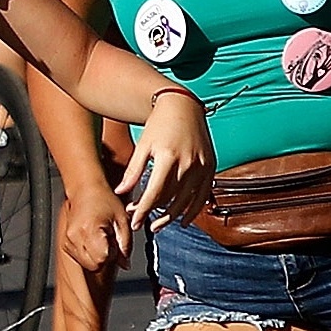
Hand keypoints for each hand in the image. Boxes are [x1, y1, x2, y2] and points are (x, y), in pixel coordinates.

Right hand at [61, 182, 132, 270]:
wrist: (85, 189)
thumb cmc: (103, 200)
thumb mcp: (122, 219)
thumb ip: (126, 244)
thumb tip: (125, 264)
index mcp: (89, 230)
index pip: (103, 260)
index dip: (113, 254)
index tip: (114, 241)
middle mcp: (75, 237)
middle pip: (94, 265)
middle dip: (105, 257)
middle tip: (108, 239)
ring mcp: (68, 241)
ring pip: (87, 264)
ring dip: (96, 256)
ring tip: (100, 238)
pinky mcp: (65, 244)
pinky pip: (80, 259)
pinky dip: (89, 254)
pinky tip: (93, 239)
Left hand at [117, 88, 212, 225]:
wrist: (183, 106)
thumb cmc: (160, 124)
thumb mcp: (143, 145)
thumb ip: (133, 170)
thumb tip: (121, 192)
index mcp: (168, 157)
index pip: (155, 193)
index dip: (143, 210)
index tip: (134, 221)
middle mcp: (188, 163)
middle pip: (170, 199)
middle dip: (153, 214)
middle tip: (141, 222)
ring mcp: (202, 166)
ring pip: (186, 201)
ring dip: (171, 216)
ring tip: (157, 225)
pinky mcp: (210, 167)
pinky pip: (203, 196)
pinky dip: (193, 211)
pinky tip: (182, 220)